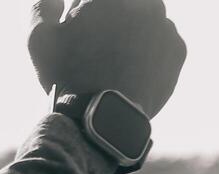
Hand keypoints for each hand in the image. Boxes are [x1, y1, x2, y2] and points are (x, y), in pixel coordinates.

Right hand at [28, 0, 186, 116]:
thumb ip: (43, 8)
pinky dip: (147, 56)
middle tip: (94, 51)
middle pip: (123, 8)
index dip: (82, 16)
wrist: (104, 118)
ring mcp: (166, 25)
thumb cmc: (68, 76)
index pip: (94, 2)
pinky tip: (127, 75)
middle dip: (109, 22)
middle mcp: (146, 3)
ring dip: (130, 36)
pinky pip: (160, 46)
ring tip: (111, 67)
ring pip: (145, 24)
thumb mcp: (39, 40)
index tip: (78, 34)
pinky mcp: (179, 50)